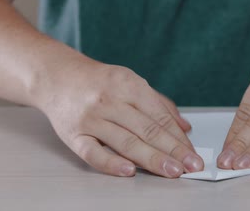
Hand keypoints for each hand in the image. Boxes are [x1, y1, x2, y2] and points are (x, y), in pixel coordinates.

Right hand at [37, 60, 203, 177]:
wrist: (56, 76)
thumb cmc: (97, 82)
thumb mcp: (130, 82)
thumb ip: (159, 104)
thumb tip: (184, 127)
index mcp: (128, 84)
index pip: (159, 116)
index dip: (179, 137)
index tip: (193, 153)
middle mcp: (110, 100)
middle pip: (147, 130)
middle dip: (173, 150)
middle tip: (191, 166)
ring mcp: (91, 118)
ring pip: (126, 142)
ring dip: (152, 159)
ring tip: (172, 171)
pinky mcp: (73, 135)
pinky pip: (93, 153)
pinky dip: (111, 163)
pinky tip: (129, 171)